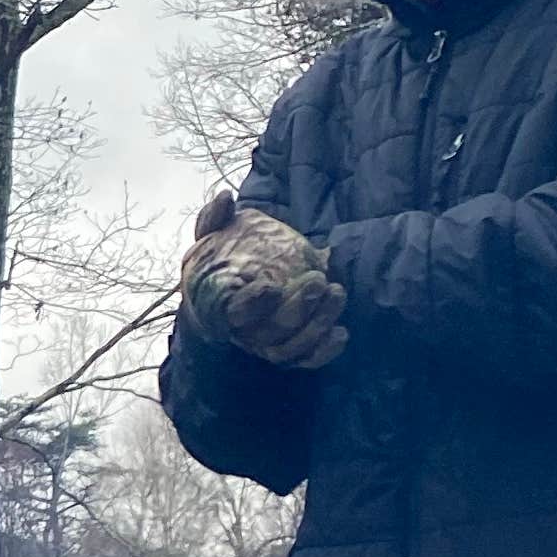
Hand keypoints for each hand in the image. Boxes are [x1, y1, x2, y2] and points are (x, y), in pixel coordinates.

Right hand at [180, 195, 346, 370]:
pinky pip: (305, 359)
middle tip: (319, 281)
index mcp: (222, 305)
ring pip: (291, 347)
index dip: (251, 305)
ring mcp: (266, 341)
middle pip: (270, 333)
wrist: (230, 286)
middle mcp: (244, 330)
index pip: (234, 313)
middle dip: (298, 309)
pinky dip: (324, 352)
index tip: (270, 286)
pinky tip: (341, 333)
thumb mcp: (215, 234)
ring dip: (317, 325)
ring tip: (337, 293)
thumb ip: (215, 219)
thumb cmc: (223, 258)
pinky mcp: (288, 347)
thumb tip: (226, 197)